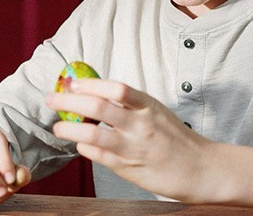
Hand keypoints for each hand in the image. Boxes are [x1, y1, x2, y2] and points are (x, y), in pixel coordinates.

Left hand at [45, 78, 214, 201]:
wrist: (201, 169)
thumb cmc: (175, 138)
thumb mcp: (155, 112)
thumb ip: (129, 104)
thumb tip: (92, 93)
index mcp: (148, 105)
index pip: (115, 88)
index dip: (89, 83)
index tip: (71, 82)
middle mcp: (141, 124)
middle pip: (97, 107)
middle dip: (68, 101)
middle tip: (51, 99)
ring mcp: (134, 147)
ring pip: (92, 133)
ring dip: (69, 128)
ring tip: (58, 127)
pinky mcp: (128, 168)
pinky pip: (98, 155)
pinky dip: (84, 147)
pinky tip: (80, 143)